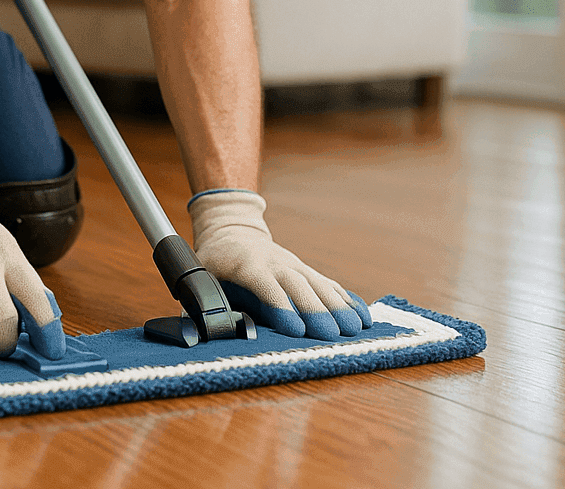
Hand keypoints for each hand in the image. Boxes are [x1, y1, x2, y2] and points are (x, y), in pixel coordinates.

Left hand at [189, 189, 373, 339]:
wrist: (231, 229)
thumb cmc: (216, 260)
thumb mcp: (202, 276)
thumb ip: (207, 302)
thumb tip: (211, 331)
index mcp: (246, 265)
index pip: (265, 285)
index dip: (281, 306)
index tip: (296, 330)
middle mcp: (275, 262)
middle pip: (298, 285)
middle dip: (317, 310)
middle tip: (333, 335)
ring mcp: (294, 265)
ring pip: (318, 284)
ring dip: (338, 307)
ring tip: (355, 329)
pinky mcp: (306, 271)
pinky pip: (329, 284)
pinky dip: (346, 300)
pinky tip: (362, 317)